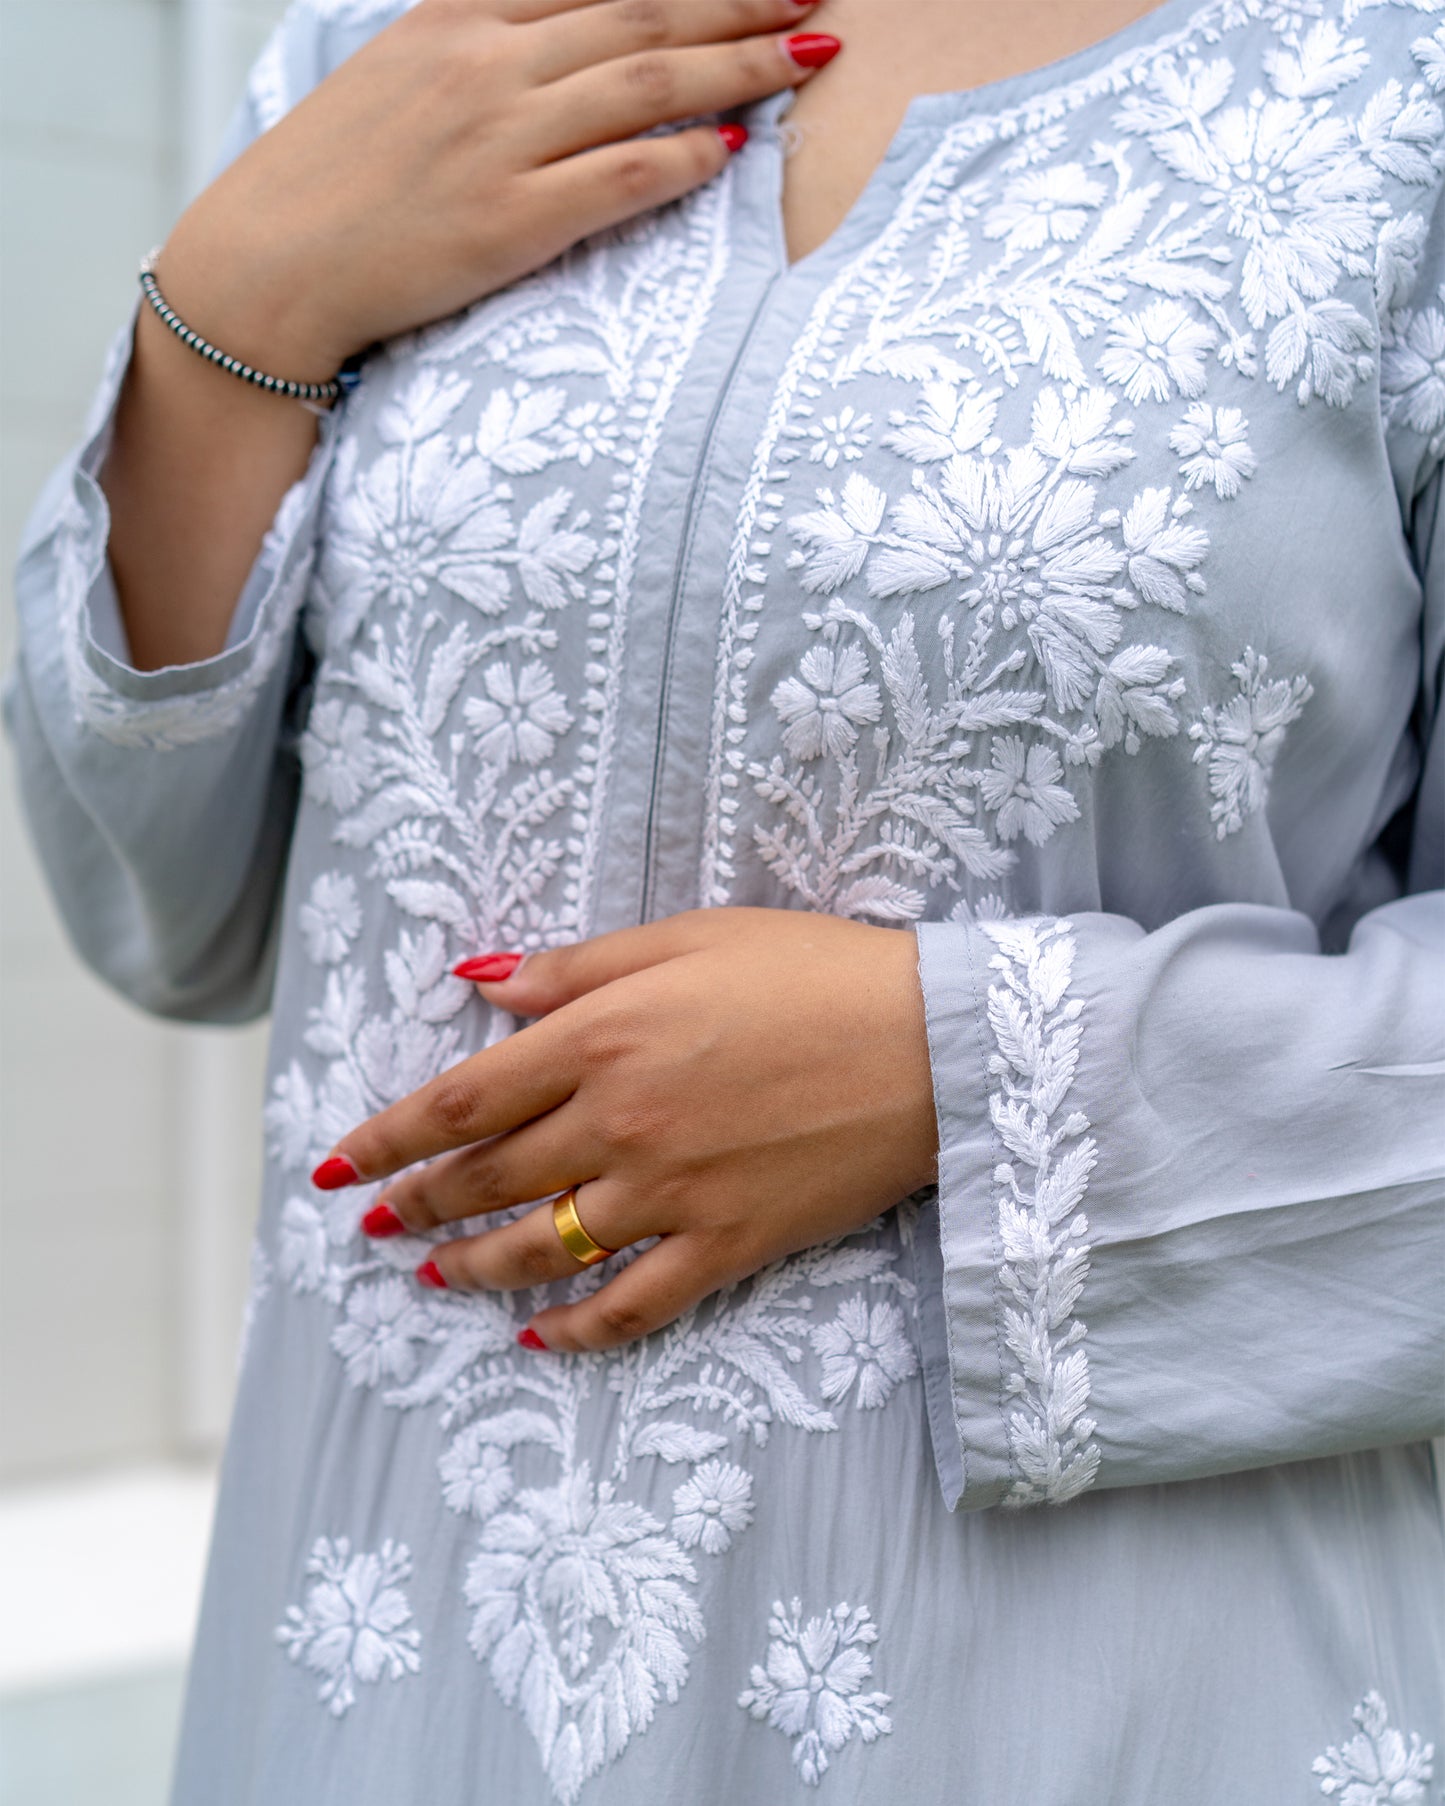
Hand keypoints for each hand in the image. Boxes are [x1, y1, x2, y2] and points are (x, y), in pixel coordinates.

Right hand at [159, 0, 840, 379]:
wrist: (268, 265)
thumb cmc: (334, 181)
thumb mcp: (398, 73)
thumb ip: (478, 40)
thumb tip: (559, 32)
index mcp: (458, 20)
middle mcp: (486, 66)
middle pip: (641, 14)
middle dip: (738, 0)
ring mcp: (499, 142)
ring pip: (646, 82)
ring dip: (737, 64)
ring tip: (805, 55)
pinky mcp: (509, 221)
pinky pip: (622, 174)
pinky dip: (684, 155)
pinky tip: (734, 147)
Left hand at [315, 908, 937, 1350]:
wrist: (932, 1041)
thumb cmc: (812, 968)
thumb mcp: (686, 937)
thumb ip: (576, 969)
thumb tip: (479, 984)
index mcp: (601, 1040)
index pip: (461, 1102)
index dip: (390, 1136)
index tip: (340, 1161)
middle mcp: (618, 1127)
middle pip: (487, 1181)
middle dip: (419, 1203)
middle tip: (377, 1221)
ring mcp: (670, 1196)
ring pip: (541, 1249)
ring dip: (473, 1268)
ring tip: (432, 1277)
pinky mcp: (728, 1246)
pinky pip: (633, 1306)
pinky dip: (577, 1331)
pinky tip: (540, 1337)